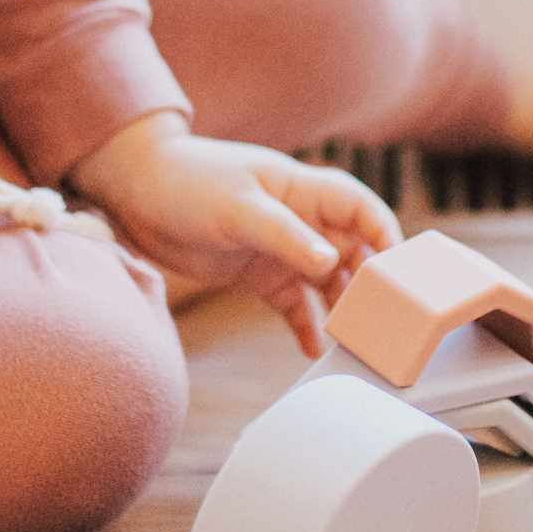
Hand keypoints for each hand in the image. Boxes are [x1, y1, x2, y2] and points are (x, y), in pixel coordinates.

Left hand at [68, 113, 399, 354]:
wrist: (133, 194)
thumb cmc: (188, 181)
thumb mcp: (238, 207)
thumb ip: (285, 235)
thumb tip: (330, 261)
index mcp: (304, 189)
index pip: (362, 210)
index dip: (386, 237)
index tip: (399, 274)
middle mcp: (302, 220)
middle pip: (353, 251)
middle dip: (369, 283)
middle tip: (379, 320)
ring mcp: (282, 249)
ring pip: (328, 282)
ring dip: (341, 308)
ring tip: (353, 341)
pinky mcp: (259, 276)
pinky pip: (294, 304)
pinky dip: (306, 326)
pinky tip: (314, 350)